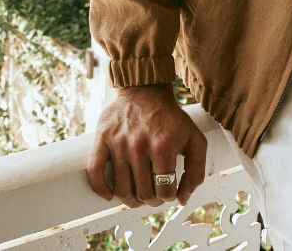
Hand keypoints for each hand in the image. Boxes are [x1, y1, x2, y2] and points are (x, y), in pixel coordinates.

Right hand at [87, 83, 206, 208]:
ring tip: (137, 197)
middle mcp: (140, 145)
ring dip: (130, 200)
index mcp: (164, 146)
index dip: (168, 197)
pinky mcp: (102, 137)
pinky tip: (109, 195)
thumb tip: (183, 199)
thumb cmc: (171, 118)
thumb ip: (196, 170)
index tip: (167, 192)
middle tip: (153, 195)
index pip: (164, 190)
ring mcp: (119, 142)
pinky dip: (100, 189)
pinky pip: (95, 171)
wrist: (147, 91)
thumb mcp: (195, 139)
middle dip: (150, 200)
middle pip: (143, 193)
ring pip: (121, 188)